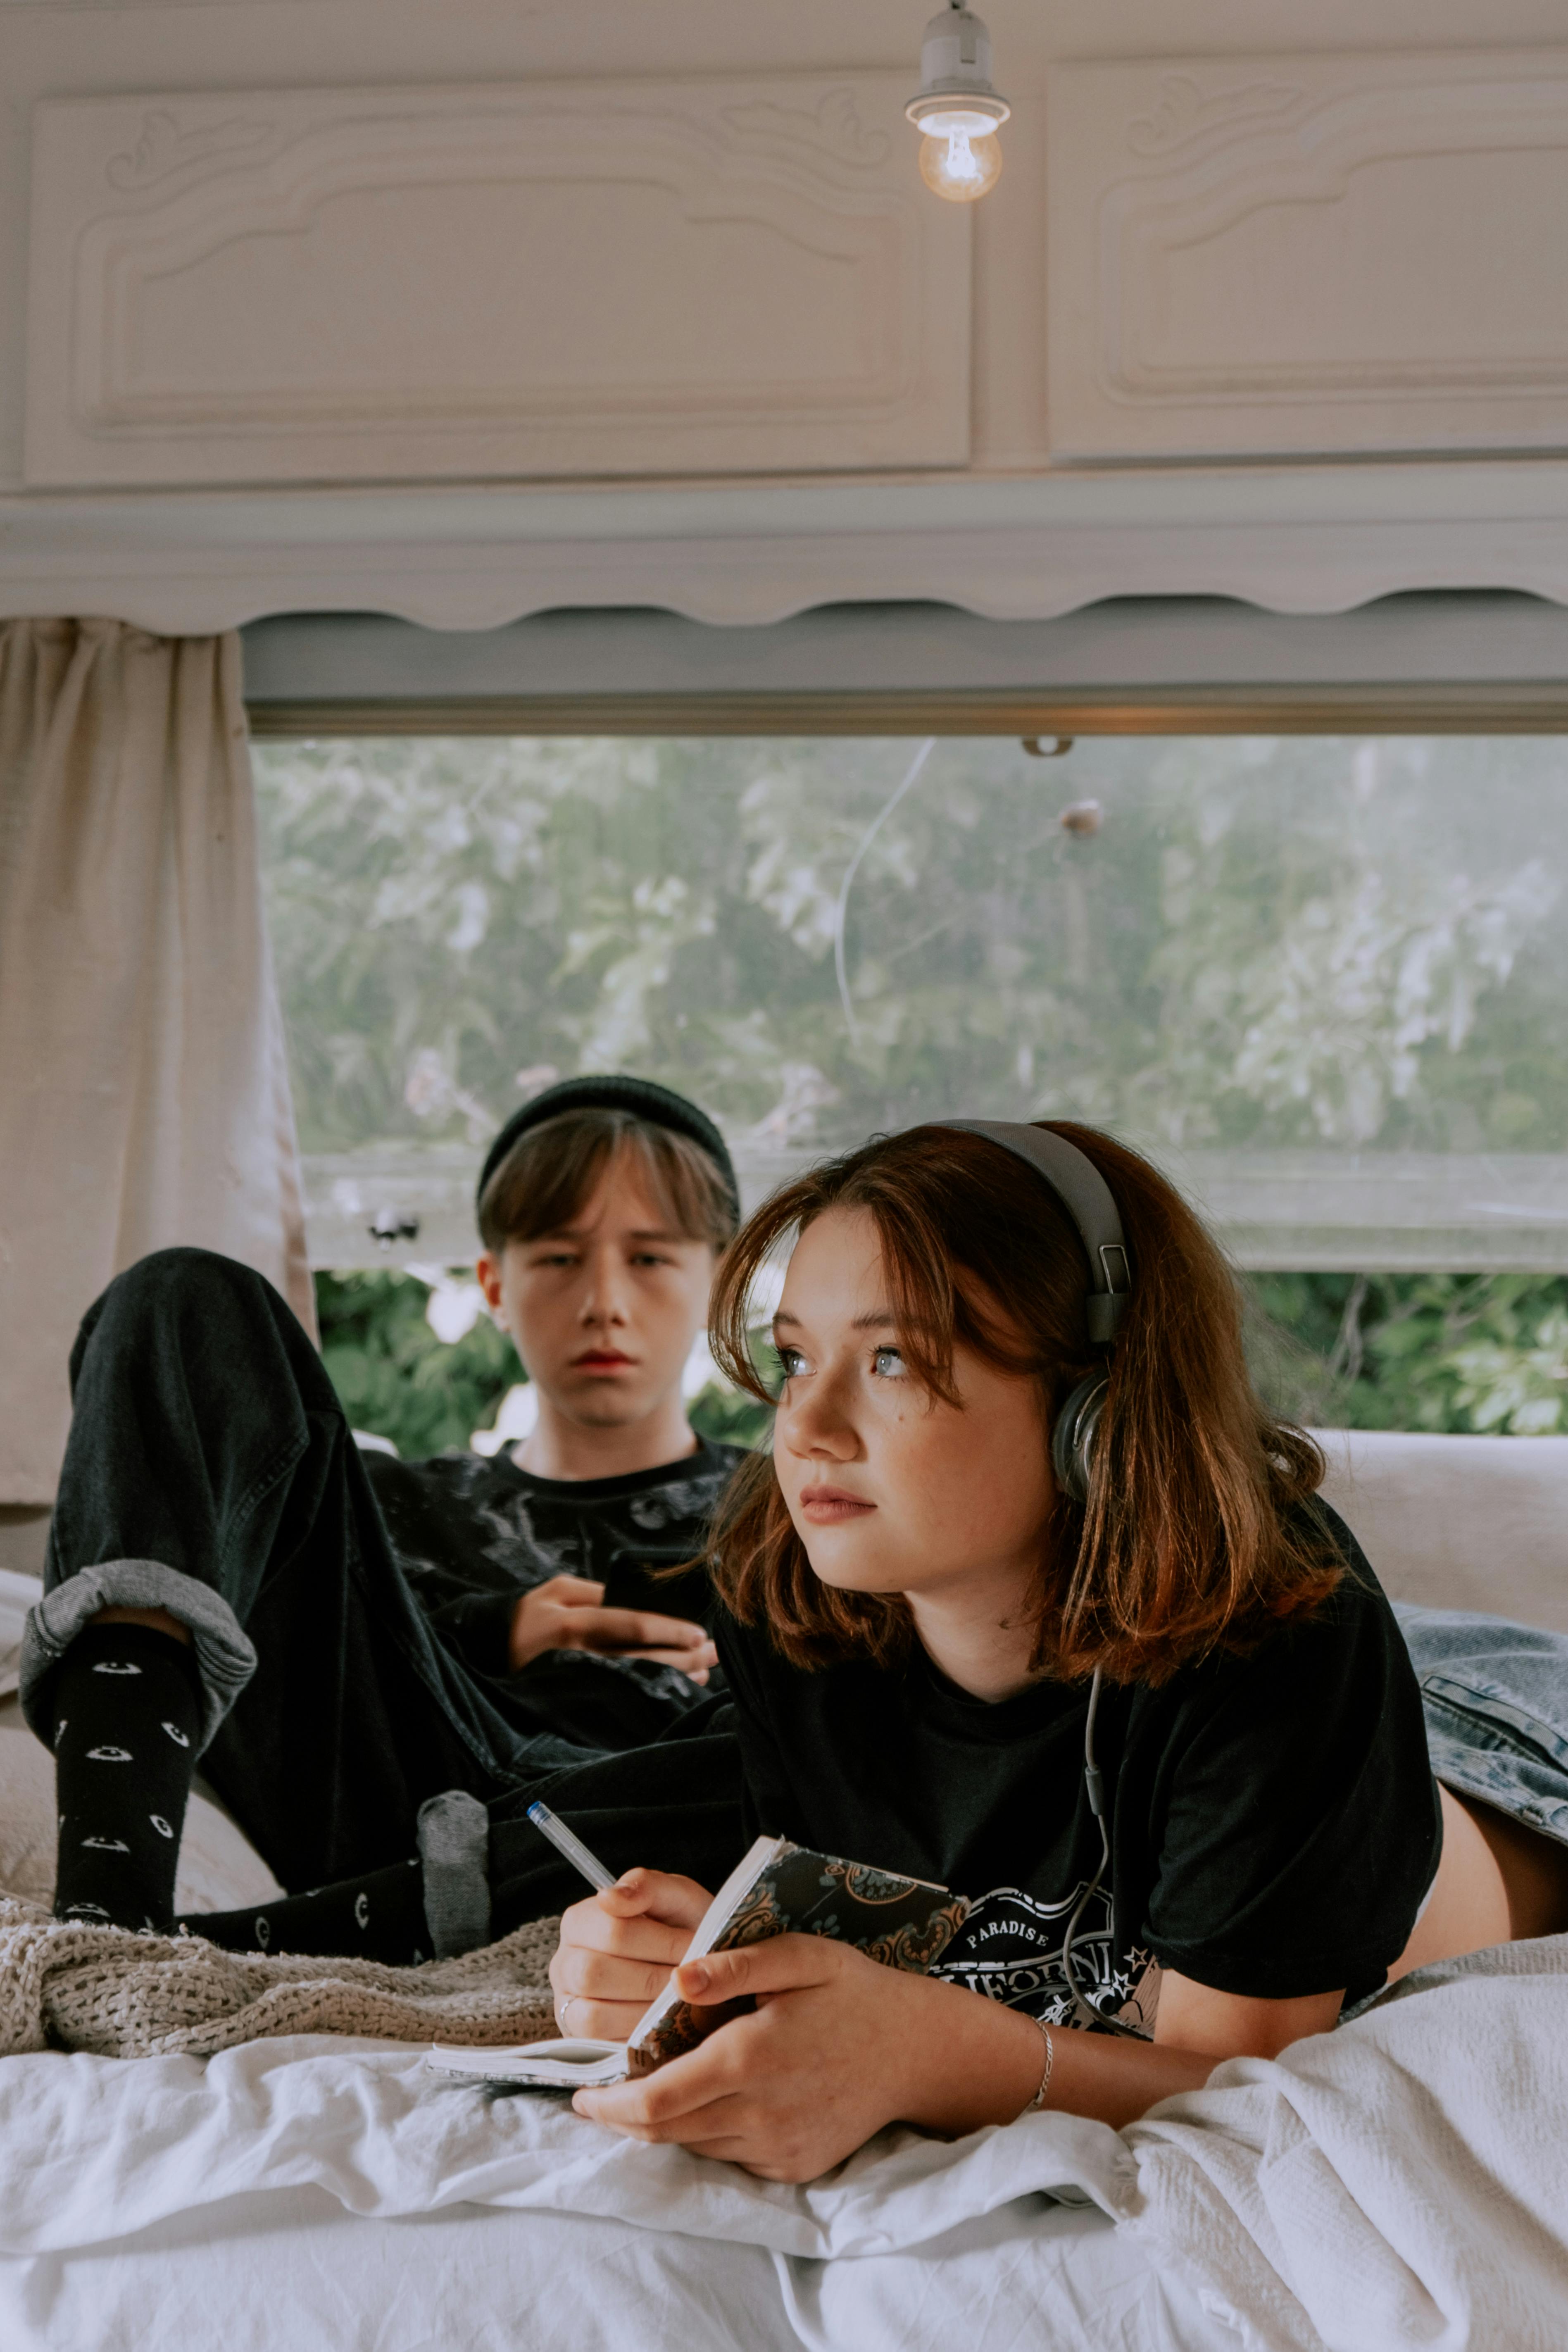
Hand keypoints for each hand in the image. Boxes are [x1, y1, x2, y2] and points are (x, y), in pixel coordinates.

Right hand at [509, 1575, 718, 1679]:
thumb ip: (594, 1593)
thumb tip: (632, 1598)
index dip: (668, 1630)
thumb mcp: (555, 1592)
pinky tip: (679, 1686)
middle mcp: (583, 1656)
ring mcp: (585, 1679)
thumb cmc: (526, 1617)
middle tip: (714, 1652)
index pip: (630, 1626)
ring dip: (676, 1675)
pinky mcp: (586, 1694)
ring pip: (640, 1679)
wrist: (489, 1656)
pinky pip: (628, 1692)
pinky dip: (657, 1689)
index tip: (698, 1633)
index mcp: (574, 1625)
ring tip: (705, 1670)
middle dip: (683, 1657)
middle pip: (643, 1658)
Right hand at [549, 1866, 713, 2041]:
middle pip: (594, 1973)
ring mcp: (568, 2006)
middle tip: (691, 1978)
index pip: (611, 1930)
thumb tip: (609, 1897)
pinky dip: (637, 2035)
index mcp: (579, 1921)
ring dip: (645, 2009)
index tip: (696, 1945)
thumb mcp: (677, 1898)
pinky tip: (664, 2021)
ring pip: (594, 2014)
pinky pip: (601, 2047)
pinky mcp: (581, 2044)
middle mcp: (564, 1964)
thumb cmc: (683, 1929)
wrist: (697, 1973)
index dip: (660, 1942)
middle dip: (653, 1978)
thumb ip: (647, 1886)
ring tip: (680, 2000)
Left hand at [572, 1934, 1045, 2181]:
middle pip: (665, 2132)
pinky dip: (710, 2133)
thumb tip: (677, 1975)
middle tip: (605, 2092)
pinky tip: (716, 2099)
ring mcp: (777, 2148)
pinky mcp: (793, 2167)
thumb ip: (734, 1964)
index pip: (653, 2102)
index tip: (581, 2094)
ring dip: (667, 2124)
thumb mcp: (799, 1956)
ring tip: (657, 2088)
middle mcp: (757, 2114)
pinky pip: (732, 2157)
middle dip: (626, 2116)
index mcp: (747, 2060)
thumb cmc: (853, 1992)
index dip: (607, 2104)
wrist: (916, 2050)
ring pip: (695, 2147)